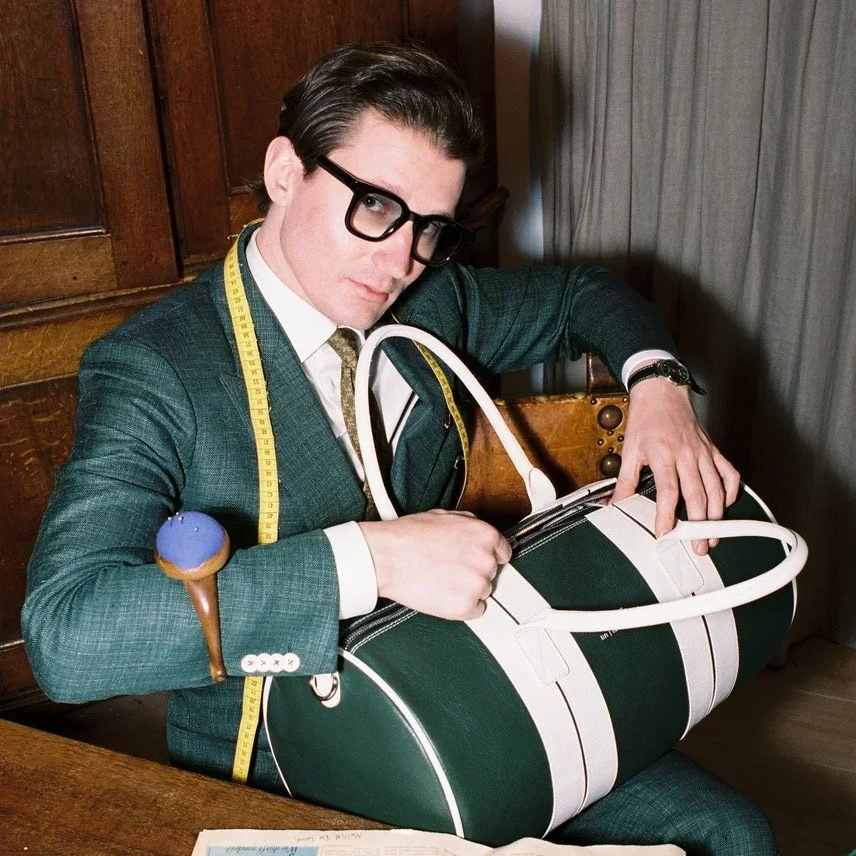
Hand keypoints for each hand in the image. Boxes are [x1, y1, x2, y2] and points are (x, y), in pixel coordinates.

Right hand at [359, 509, 511, 618]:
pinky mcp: (464, 607)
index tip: (476, 559)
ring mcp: (477, 585)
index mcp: (486, 535)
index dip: (487, 555)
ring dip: (468, 588)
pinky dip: (462, 606)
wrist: (387, 557)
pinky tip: (444, 593)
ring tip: (443, 579)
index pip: (503, 552)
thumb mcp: (445, 516)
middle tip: (451, 567)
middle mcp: (486, 560)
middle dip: (474, 571)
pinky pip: (475, 611)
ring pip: (483, 591)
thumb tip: (478, 534)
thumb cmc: (409, 536)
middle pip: (492, 572)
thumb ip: (469, 524)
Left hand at [611, 378, 740, 554]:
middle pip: (697, 495)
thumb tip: (614, 504)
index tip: (665, 533)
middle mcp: (687, 455)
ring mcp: (703, 453)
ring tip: (713, 536)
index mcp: (663, 454)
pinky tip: (725, 505)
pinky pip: (729, 474)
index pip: (668, 491)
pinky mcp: (714, 450)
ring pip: (717, 489)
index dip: (667, 515)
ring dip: (716, 516)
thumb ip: (624, 481)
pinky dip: (731, 492)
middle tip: (697, 546)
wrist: (661, 393)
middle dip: (699, 525)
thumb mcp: (629, 450)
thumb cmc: (645, 420)